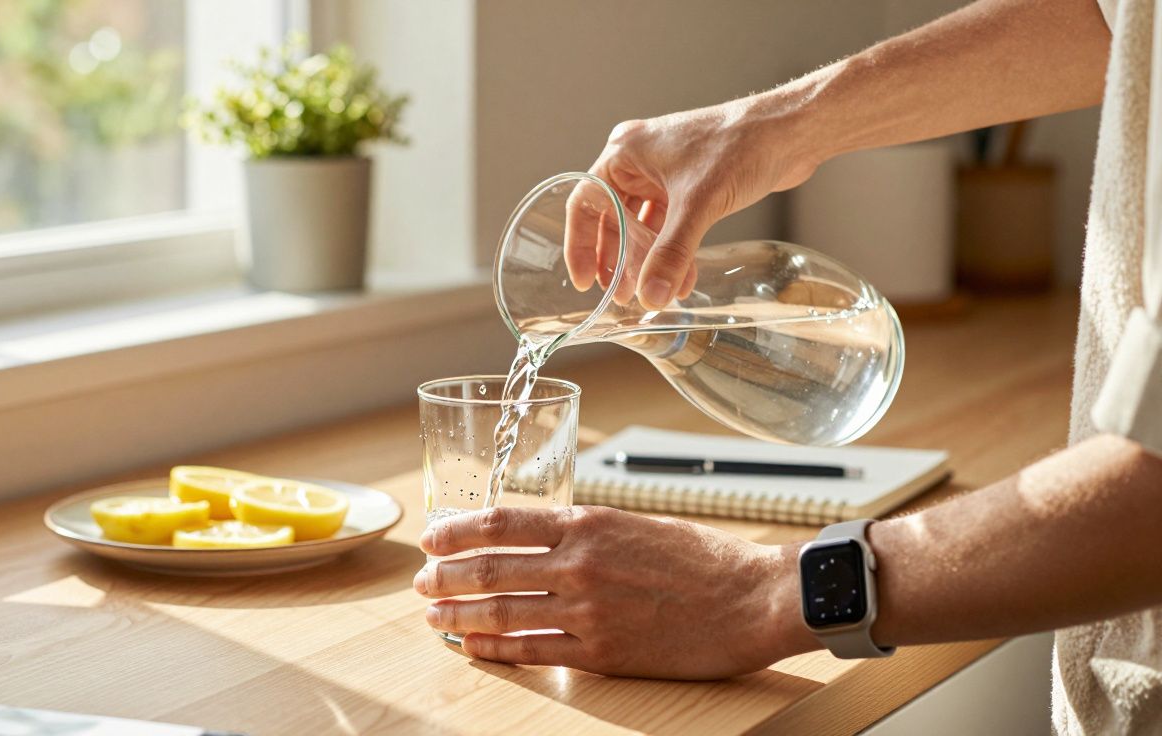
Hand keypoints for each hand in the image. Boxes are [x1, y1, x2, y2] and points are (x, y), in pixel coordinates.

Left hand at [414, 506, 816, 678]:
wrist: (755, 598)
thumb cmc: (706, 559)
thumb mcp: (638, 524)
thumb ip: (587, 531)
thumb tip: (541, 538)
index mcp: (589, 522)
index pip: (502, 521)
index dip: (458, 530)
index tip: (433, 537)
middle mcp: (580, 562)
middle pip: (490, 567)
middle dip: (445, 576)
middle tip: (421, 583)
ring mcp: (588, 609)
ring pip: (503, 610)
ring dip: (459, 613)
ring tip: (434, 617)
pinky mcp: (603, 652)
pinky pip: (534, 650)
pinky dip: (495, 648)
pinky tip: (473, 646)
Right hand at [567, 95, 820, 309]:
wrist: (791, 132)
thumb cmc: (740, 146)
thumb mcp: (698, 206)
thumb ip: (671, 254)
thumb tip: (652, 296)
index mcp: (625, 152)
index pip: (586, 203)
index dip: (581, 245)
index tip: (585, 281)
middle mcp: (640, 161)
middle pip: (613, 219)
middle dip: (619, 260)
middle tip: (620, 295)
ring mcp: (665, 173)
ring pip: (643, 225)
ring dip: (648, 259)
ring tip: (651, 293)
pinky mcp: (691, 184)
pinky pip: (669, 224)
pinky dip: (672, 251)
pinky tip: (682, 279)